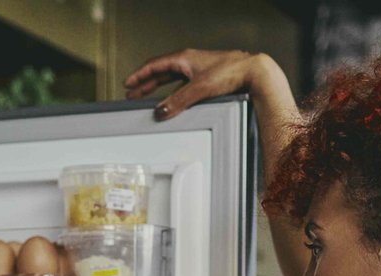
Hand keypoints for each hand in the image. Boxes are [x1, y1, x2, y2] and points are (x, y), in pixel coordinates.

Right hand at [124, 49, 257, 119]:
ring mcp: (197, 70)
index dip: (139, 75)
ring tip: (146, 98)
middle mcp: (189, 63)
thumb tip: (160, 112)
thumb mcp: (200, 88)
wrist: (252, 72)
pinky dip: (172, 93)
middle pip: (160, 72)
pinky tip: (171, 102)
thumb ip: (178, 101)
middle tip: (132, 93)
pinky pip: (181, 86)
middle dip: (145, 83)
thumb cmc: (230, 72)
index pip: (154, 65)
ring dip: (157, 89)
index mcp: (184, 59)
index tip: (128, 83)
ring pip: (171, 80)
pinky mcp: (205, 79)